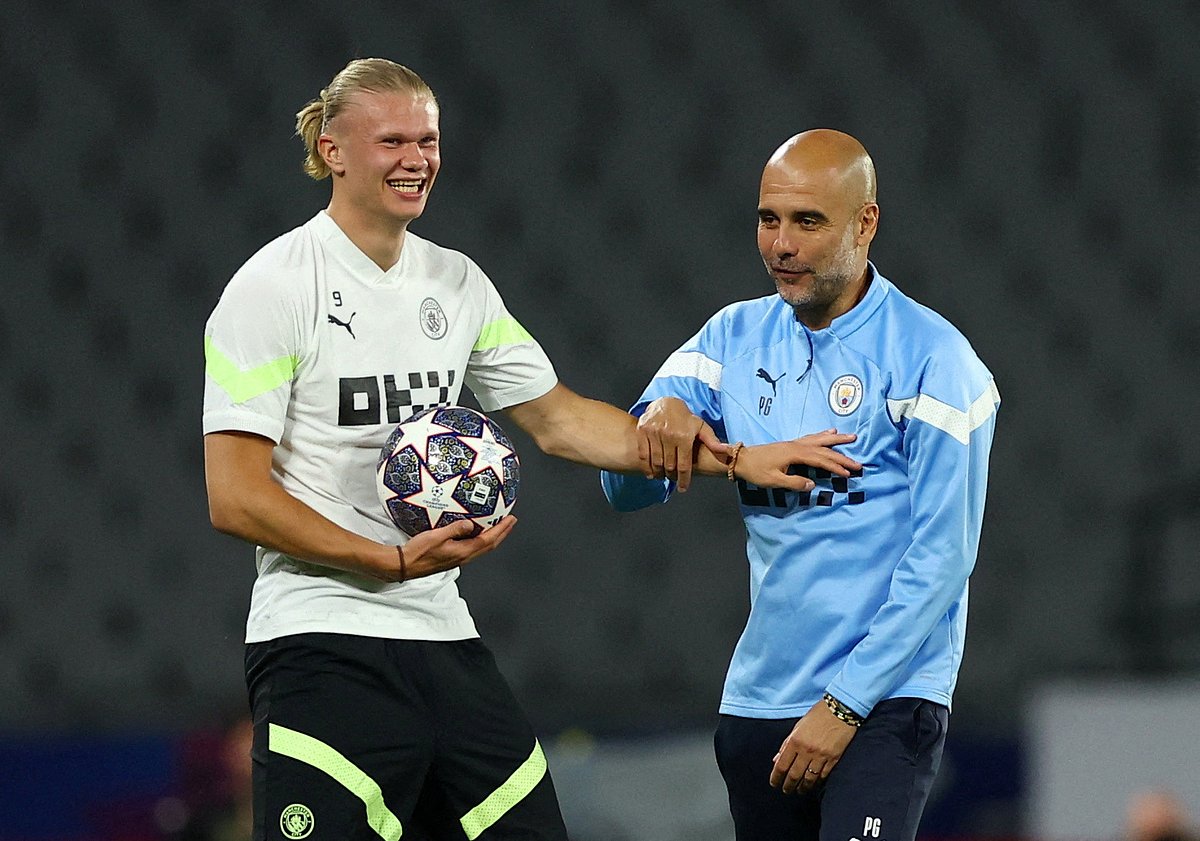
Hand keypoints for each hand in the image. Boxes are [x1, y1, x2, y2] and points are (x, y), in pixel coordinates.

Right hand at [389, 516, 516, 581]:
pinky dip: (480, 539)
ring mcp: (458, 559)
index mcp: (463, 552)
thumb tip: (470, 523)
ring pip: (482, 547)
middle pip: (489, 545)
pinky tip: (476, 533)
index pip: (488, 540)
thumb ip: (455, 529)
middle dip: (502, 533)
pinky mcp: (452, 558)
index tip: (511, 519)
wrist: (405, 565)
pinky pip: (472, 547)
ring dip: (493, 537)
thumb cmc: (418, 551)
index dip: (502, 530)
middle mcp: (464, 557)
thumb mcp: (436, 535)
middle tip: (510, 521)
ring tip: (498, 526)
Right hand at [636, 397, 728, 491]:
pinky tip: (652, 472)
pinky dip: (647, 466)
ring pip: (656, 462)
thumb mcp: (701, 427)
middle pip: (669, 466)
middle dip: (672, 476)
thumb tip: (726, 452)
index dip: (683, 479)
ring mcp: (653, 433)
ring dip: (659, 473)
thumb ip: (712, 441)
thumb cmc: (685, 417)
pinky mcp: (642, 431)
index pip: (683, 465)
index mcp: (684, 436)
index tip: (683, 488)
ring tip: (663, 477)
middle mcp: (668, 435)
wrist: (666, 402)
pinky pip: (643, 454)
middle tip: (673, 479)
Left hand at [736, 430, 859, 490]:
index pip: (820, 460)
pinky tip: (829, 433)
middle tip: (858, 463)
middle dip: (842, 456)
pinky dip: (822, 435)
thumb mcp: (773, 481)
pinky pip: (811, 438)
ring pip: (819, 440)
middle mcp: (797, 445)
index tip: (849, 473)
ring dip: (836, 440)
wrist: (741, 459)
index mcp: (794, 454)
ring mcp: (794, 443)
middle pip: (824, 450)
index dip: (835, 466)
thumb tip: (813, 485)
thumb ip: (794, 483)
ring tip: (851, 437)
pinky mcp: (791, 444)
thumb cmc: (756, 471)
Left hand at [770, 699, 857, 793]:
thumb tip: (777, 759)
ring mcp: (821, 756)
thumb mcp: (798, 726)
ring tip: (800, 791)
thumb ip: (786, 744)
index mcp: (795, 741)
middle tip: (786, 791)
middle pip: (794, 775)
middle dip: (788, 786)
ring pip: (809, 779)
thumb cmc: (817, 715)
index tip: (774, 783)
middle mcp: (806, 750)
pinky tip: (813, 785)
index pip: (781, 765)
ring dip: (803, 788)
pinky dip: (817, 782)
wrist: (840, 709)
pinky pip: (823, 775)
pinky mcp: (833, 759)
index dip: (776, 777)